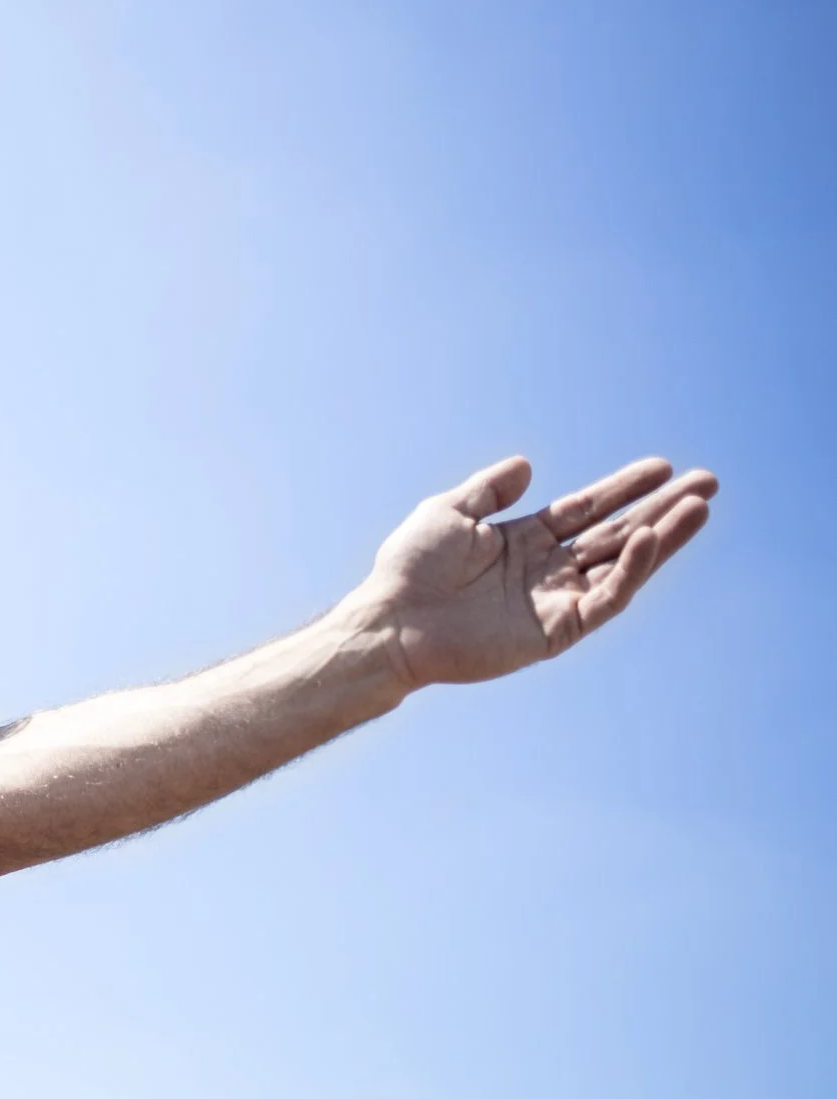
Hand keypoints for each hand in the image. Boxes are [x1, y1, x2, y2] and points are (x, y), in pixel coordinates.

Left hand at [354, 455, 715, 689]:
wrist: (391, 620)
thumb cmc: (409, 568)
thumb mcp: (449, 511)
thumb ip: (490, 489)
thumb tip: (528, 465)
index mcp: (523, 540)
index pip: (587, 510)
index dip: (624, 489)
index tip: (662, 467)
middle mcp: (545, 570)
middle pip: (616, 535)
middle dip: (661, 510)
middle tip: (706, 483)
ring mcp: (553, 601)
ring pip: (622, 566)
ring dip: (662, 538)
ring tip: (698, 507)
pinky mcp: (554, 632)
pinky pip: (604, 600)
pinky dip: (629, 571)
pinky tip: (650, 539)